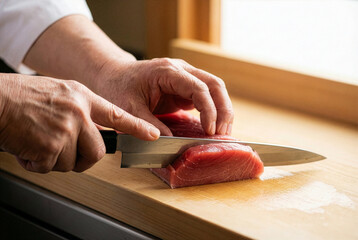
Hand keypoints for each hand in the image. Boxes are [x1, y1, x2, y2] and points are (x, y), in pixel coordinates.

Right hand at [0, 74, 158, 172]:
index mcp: (82, 98)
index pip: (117, 115)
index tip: (153, 135)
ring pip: (72, 163)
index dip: (137, 127)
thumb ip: (81, 109)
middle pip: (98, 152)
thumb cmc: (23, 96)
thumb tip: (93, 130)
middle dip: (82, 158)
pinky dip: (37, 163)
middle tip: (63, 150)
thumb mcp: (60, 92)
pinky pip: (50, 168)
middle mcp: (78, 113)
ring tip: (38, 140)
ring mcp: (65, 130)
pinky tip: (27, 145)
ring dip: (54, 159)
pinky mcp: (49, 147)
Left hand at [94, 58, 233, 135]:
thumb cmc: (118, 89)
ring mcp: (185, 77)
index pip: (198, 88)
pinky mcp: (185, 87)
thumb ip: (148, 124)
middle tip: (224, 134)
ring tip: (223, 133)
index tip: (210, 131)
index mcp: (167, 72)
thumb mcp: (129, 108)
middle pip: (214, 84)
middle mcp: (181, 70)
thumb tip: (168, 141)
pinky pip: (207, 96)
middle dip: (223, 110)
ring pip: (214, 89)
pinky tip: (214, 126)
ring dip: (222, 110)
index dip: (209, 110)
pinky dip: (214, 110)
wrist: (114, 76)